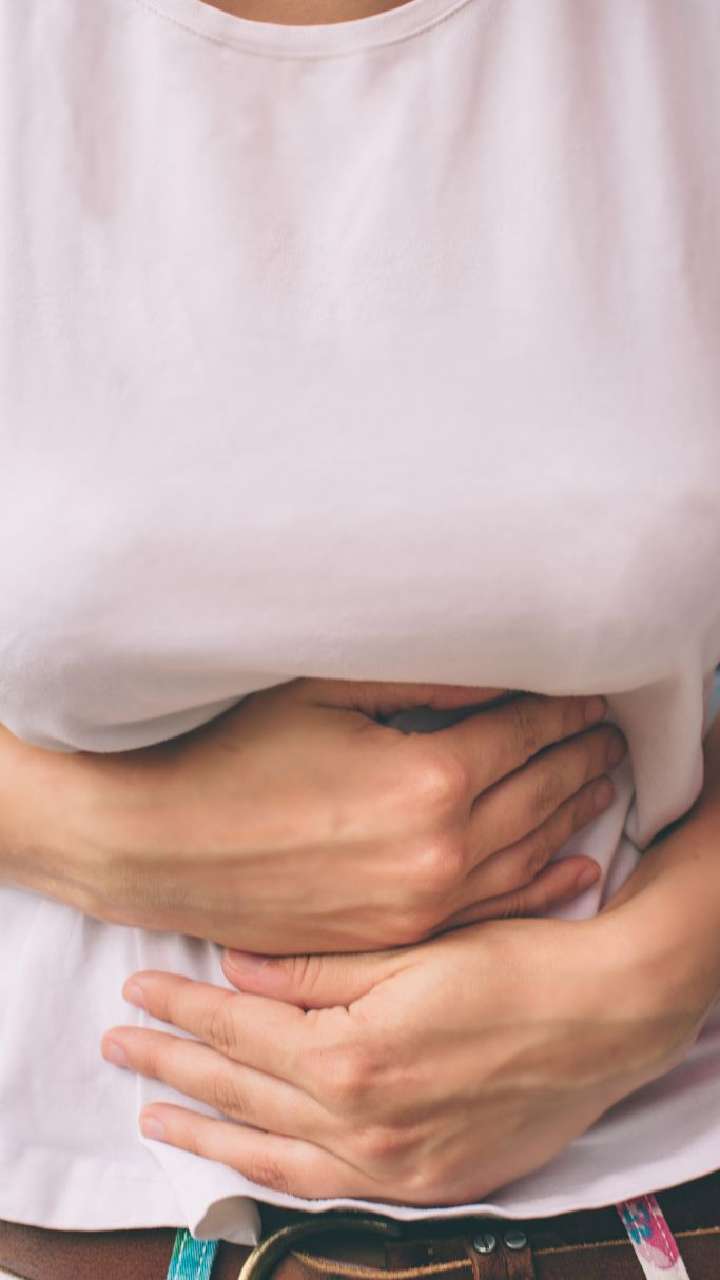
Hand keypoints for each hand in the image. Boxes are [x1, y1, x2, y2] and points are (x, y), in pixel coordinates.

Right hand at [66, 677, 621, 951]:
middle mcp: (439, 850)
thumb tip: (498, 671)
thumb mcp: (323, 689)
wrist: (151, 842)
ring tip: (603, 781)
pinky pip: (492, 910)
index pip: (527, 732)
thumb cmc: (227, 753)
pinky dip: (542, 886)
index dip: (564, 709)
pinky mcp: (396, 936)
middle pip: (539, 792)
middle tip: (610, 732)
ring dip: (573, 813)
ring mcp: (420, 904)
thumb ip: (422, 680)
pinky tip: (574, 868)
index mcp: (427, 778)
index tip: (590, 693)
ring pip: (528, 853)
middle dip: (582, 755)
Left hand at [102, 913, 693, 1204]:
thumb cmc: (512, 968)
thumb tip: (234, 967)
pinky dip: (272, 1173)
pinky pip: (325, 1188)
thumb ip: (313, 966)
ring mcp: (392, 1165)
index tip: (137, 989)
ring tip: (151, 1120)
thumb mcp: (409, 949)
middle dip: (171, 1067)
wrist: (604, 1020)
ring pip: (271, 1154)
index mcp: (350, 1054)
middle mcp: (361, 1123)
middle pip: (240, 1094)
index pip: (237, 1031)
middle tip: (117, 1046)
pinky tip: (242, 1163)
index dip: (180, 1007)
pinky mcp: (423, 1185)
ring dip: (205, 1134)